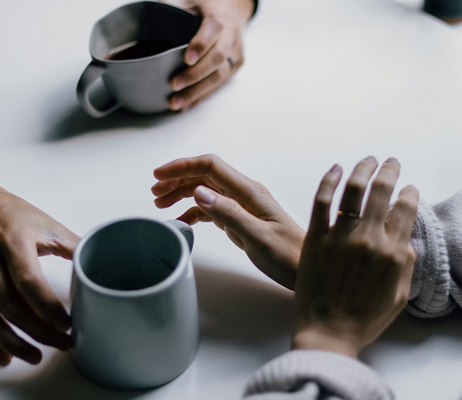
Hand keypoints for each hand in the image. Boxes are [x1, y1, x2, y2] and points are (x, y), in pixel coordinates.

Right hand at [0, 168, 79, 363]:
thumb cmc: (11, 214)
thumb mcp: (47, 222)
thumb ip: (73, 244)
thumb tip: (100, 262)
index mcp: (13, 242)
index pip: (28, 281)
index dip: (48, 307)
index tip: (68, 323)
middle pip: (10, 306)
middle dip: (39, 331)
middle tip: (63, 343)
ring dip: (12, 342)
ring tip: (36, 356)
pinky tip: (4, 353)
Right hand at [152, 154, 303, 289]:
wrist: (306, 270)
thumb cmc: (287, 256)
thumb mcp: (257, 237)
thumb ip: (229, 214)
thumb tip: (199, 192)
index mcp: (249, 192)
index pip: (210, 166)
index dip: (182, 166)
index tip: (159, 175)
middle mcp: (245, 194)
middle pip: (205, 175)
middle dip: (178, 179)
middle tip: (155, 192)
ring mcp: (243, 206)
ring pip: (206, 190)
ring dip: (183, 193)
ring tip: (162, 204)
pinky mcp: (241, 220)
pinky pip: (212, 208)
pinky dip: (194, 211)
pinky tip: (183, 221)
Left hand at [163, 0, 254, 110]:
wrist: (233, 10)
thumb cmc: (206, 6)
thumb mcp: (191, 0)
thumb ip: (173, 6)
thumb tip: (149, 15)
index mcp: (219, 17)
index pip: (213, 30)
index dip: (201, 45)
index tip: (186, 59)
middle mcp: (231, 35)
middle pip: (217, 58)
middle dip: (195, 75)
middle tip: (174, 85)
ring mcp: (235, 52)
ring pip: (220, 76)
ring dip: (197, 92)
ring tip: (176, 102)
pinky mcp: (236, 65)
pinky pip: (220, 84)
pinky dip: (202, 95)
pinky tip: (187, 104)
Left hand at [291, 157, 418, 357]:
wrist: (328, 333)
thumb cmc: (364, 319)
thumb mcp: (400, 295)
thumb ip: (406, 263)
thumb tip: (406, 237)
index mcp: (393, 253)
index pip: (406, 209)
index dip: (410, 194)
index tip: (409, 188)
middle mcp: (369, 239)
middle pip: (382, 191)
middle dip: (390, 171)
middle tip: (391, 162)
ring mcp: (340, 236)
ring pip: (353, 189)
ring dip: (364, 168)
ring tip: (368, 160)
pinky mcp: (315, 237)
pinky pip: (322, 200)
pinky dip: (329, 179)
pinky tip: (336, 168)